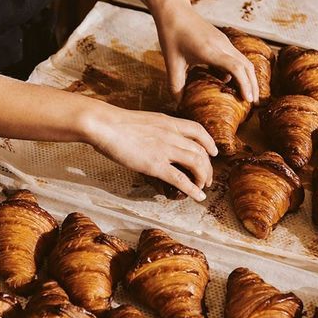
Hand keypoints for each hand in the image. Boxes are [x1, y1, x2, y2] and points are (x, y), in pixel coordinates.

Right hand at [81, 102, 217, 201]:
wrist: (105, 125)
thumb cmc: (116, 123)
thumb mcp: (144, 121)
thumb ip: (155, 129)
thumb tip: (154, 138)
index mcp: (169, 122)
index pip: (198, 130)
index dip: (209, 142)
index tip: (213, 152)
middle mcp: (172, 134)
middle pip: (201, 151)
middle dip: (208, 166)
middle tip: (208, 178)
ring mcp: (165, 150)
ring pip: (196, 164)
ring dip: (203, 177)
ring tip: (203, 187)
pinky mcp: (155, 165)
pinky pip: (180, 179)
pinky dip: (193, 189)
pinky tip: (198, 196)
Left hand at [152, 0, 259, 103]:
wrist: (174, 11)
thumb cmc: (172, 35)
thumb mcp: (171, 63)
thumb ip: (175, 85)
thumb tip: (178, 104)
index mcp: (210, 51)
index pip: (235, 68)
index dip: (244, 85)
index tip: (248, 100)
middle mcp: (222, 45)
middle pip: (247, 66)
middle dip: (253, 85)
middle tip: (254, 104)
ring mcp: (224, 41)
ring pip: (244, 61)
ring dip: (248, 78)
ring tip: (248, 95)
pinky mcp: (222, 40)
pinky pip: (236, 57)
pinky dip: (239, 70)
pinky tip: (231, 83)